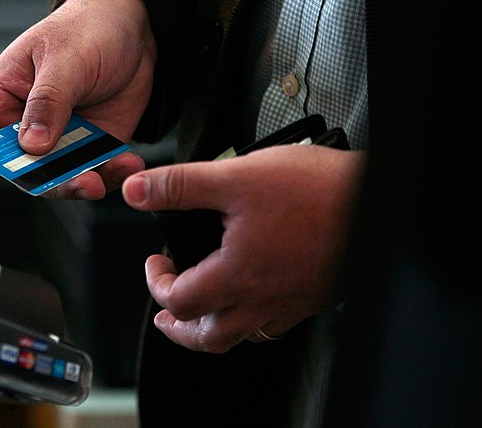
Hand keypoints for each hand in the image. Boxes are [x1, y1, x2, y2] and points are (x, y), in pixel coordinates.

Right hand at [0, 0, 155, 198]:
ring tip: (101, 180)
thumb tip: (32, 145)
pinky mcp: (93, 147)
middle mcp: (27, 124)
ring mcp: (61, 139)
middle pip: (17, 169)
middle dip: (41, 180)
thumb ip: (47, 101)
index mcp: (3, 96)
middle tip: (71, 179)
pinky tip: (127, 162)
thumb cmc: (86, 28)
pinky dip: (112, 174)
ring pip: (58, 178)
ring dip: (78, 184)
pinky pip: (97, 172)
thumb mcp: (64, 57)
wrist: (132, 27)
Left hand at [122, 145, 366, 351]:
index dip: (156, 284)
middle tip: (167, 315)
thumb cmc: (316, 190)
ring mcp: (292, 302)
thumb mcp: (235, 177)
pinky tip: (253, 294)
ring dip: (214, 328)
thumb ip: (180, 186)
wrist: (378, 198)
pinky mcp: (314, 295)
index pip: (180, 301)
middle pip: (209, 338)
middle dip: (180, 328)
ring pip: (245, 337)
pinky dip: (253, 318)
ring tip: (205, 309)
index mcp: (237, 275)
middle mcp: (264, 299)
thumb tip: (137, 190)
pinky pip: (276, 323)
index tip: (156, 264)